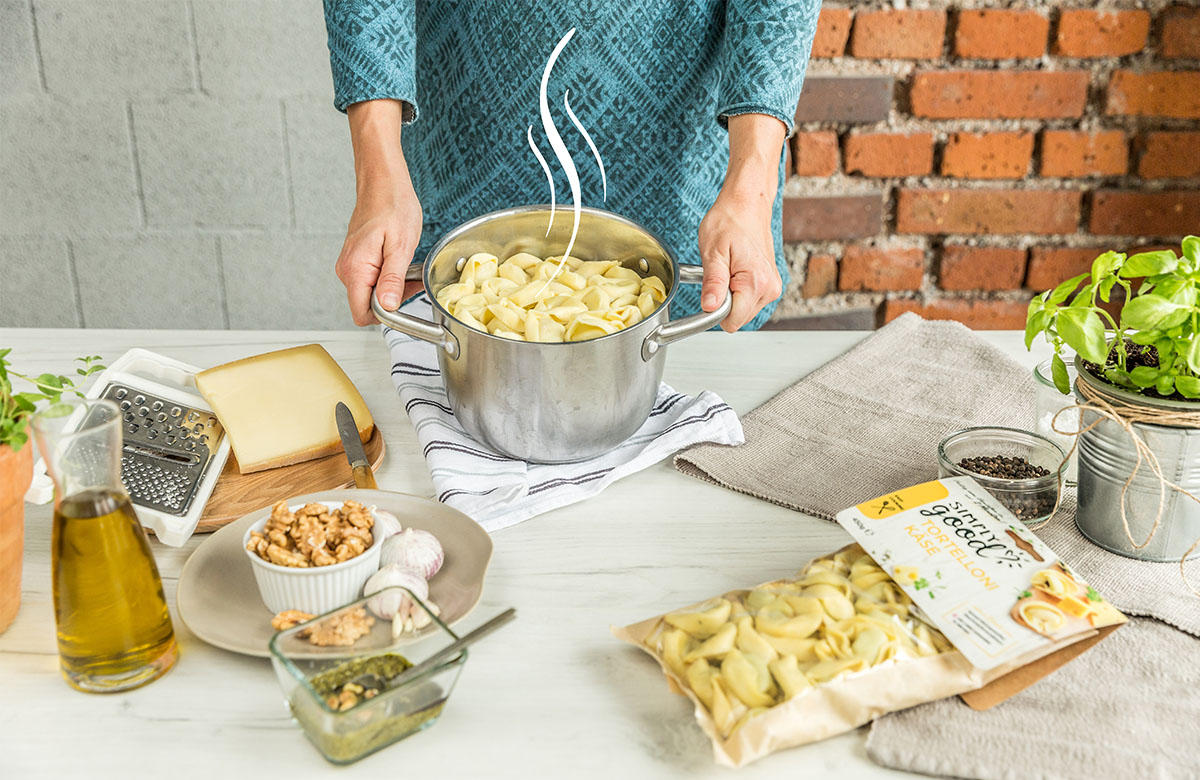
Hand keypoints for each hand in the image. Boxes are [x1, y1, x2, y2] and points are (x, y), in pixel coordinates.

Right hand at [335, 99, 422, 325]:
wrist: (382, 180)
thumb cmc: (393, 205)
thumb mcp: (401, 246)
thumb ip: (392, 279)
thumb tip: (386, 306)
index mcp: (355, 270)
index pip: (362, 314)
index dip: (386, 315)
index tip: (405, 299)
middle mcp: (347, 270)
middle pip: (368, 306)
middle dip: (394, 298)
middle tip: (412, 277)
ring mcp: (350, 265)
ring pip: (373, 293)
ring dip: (394, 286)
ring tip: (408, 264)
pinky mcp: (357, 259)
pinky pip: (373, 279)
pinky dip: (390, 275)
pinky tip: (400, 260)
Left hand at [698, 189, 781, 331]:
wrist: (748, 203)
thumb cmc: (730, 221)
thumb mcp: (713, 252)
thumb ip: (713, 283)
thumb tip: (709, 307)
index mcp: (757, 283)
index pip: (732, 321)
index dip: (715, 310)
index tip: (711, 289)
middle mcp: (770, 288)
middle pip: (738, 317)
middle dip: (724, 301)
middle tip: (720, 272)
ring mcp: (773, 286)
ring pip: (743, 310)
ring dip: (731, 294)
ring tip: (729, 267)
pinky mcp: (771, 284)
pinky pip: (749, 299)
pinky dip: (738, 289)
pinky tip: (736, 269)